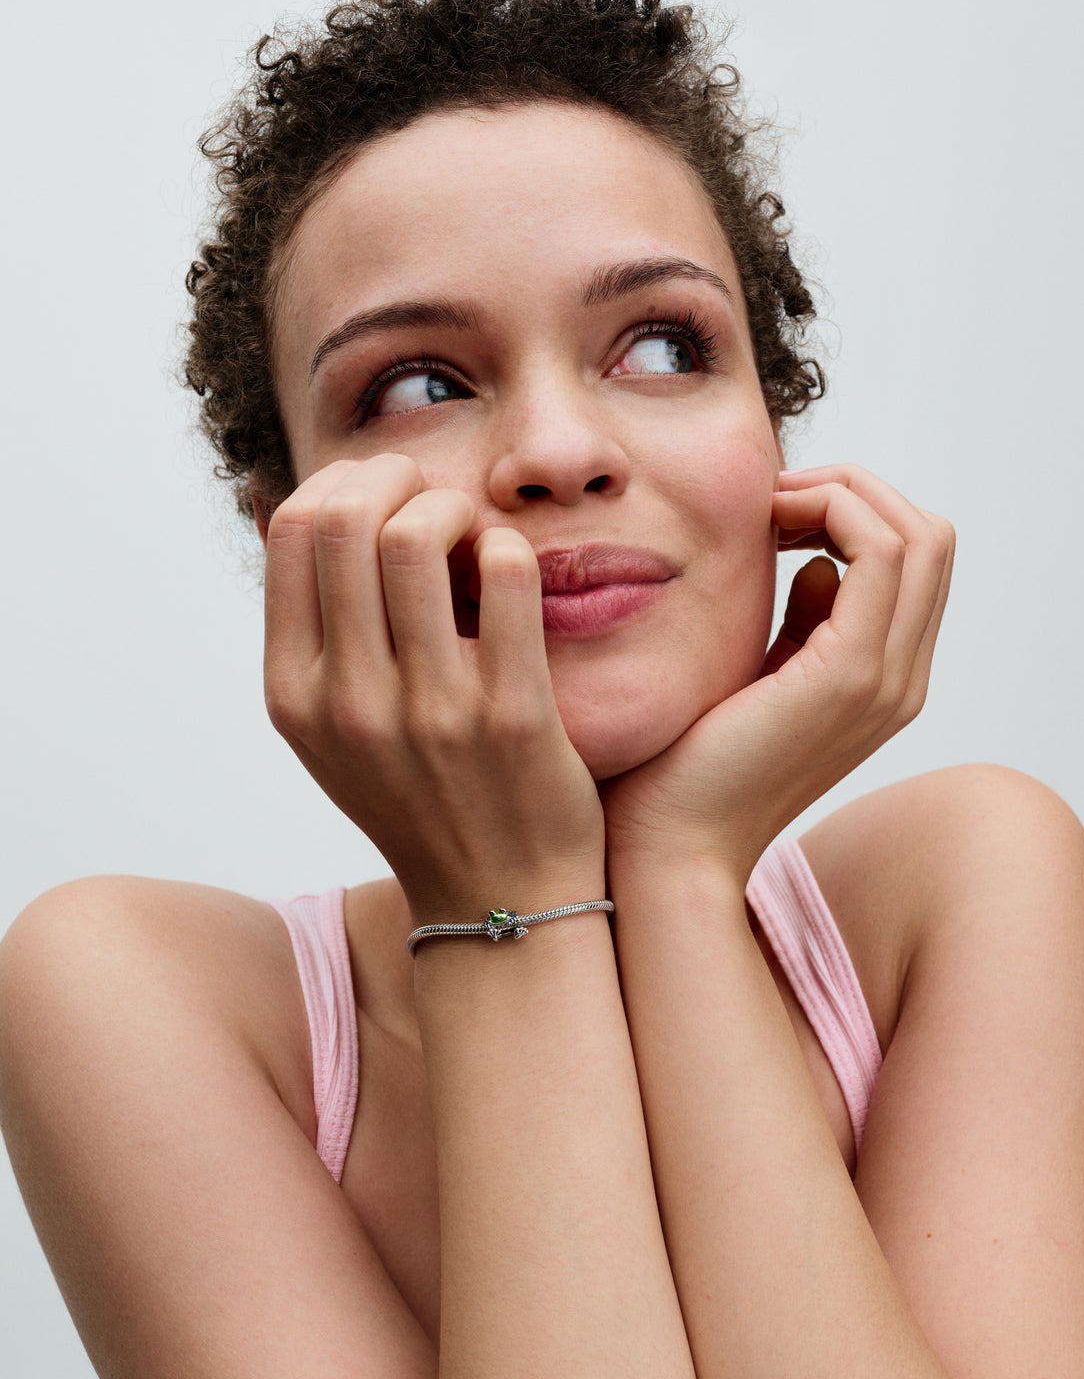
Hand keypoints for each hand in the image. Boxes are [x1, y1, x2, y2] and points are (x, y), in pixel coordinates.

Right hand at [261, 456, 604, 918]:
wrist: (496, 900)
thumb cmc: (418, 797)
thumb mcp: (329, 729)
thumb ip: (307, 631)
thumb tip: (276, 503)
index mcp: (295, 695)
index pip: (293, 530)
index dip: (341, 482)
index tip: (383, 491)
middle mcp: (350, 703)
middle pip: (348, 518)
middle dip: (398, 478)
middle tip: (434, 496)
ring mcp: (429, 712)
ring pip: (419, 538)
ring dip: (455, 510)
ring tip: (475, 537)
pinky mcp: (513, 718)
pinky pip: (507, 578)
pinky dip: (509, 549)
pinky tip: (513, 571)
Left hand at [600, 464, 953, 880]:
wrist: (670, 849)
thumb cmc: (686, 770)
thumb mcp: (755, 679)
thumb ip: (800, 626)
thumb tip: (817, 564)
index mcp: (884, 682)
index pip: (915, 562)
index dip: (855, 512)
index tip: (776, 513)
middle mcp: (901, 682)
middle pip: (930, 538)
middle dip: (854, 490)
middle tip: (774, 498)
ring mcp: (885, 681)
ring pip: (918, 535)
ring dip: (843, 493)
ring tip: (770, 508)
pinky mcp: (849, 676)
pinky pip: (877, 553)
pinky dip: (829, 513)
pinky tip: (765, 526)